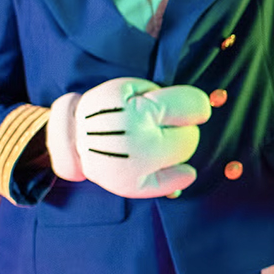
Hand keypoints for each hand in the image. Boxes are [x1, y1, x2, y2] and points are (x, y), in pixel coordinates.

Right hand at [50, 78, 211, 198]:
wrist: (70, 137)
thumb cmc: (105, 109)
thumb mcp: (126, 87)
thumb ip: (161, 93)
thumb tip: (203, 106)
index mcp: (139, 111)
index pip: (193, 107)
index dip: (197, 106)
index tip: (194, 108)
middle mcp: (138, 141)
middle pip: (190, 136)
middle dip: (184, 128)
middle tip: (167, 125)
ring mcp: (135, 166)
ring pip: (184, 156)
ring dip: (178, 147)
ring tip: (158, 140)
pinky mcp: (130, 186)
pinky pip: (170, 184)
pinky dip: (181, 177)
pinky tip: (184, 170)